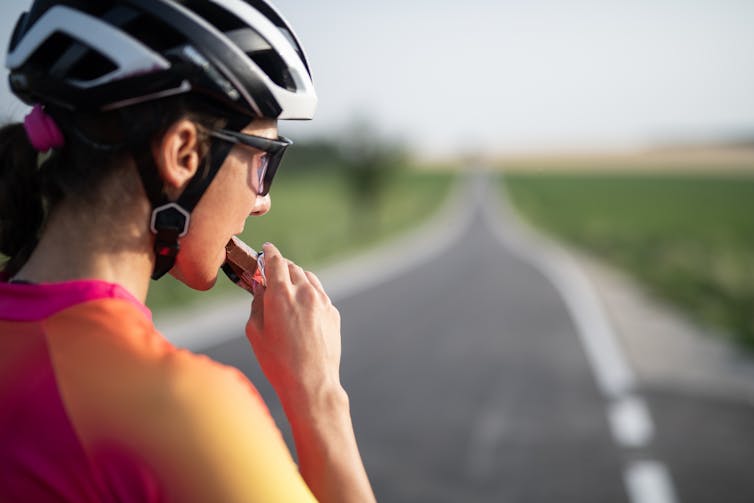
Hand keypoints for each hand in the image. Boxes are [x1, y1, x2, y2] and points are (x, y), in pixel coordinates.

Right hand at [246, 242, 343, 412]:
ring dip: (297, 278)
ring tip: (288, 288)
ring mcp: (322, 302)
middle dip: (282, 266)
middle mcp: (304, 293)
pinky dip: (309, 294)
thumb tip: (260, 288)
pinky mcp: (333, 313)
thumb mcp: (255, 332)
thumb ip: (256, 304)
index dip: (269, 252)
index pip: (275, 261)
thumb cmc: (278, 361)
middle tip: (273, 272)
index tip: (266, 249)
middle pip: (293, 268)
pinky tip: (302, 308)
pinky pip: (320, 295)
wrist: (312, 383)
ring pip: (309, 279)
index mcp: (281, 294)